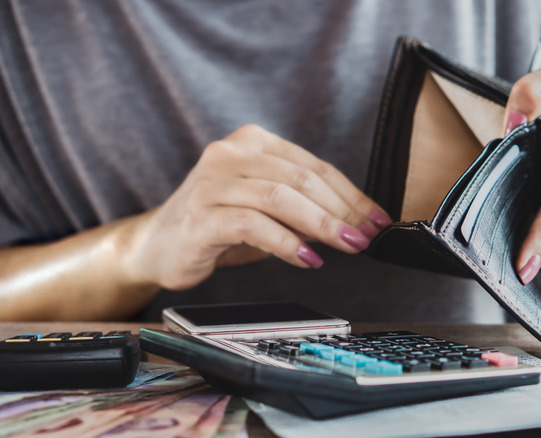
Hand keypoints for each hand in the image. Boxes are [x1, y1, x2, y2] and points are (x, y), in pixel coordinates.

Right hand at [124, 124, 391, 289]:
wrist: (158, 244)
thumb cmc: (219, 224)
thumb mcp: (267, 208)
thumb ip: (304, 206)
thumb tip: (356, 223)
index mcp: (252, 143)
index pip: (314, 166)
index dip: (352, 195)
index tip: (377, 220)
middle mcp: (230, 154)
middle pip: (301, 178)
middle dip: (343, 210)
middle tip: (367, 236)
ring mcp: (212, 183)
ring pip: (279, 197)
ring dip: (321, 224)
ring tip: (346, 245)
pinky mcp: (201, 216)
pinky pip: (252, 225)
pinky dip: (286, 243)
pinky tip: (307, 259)